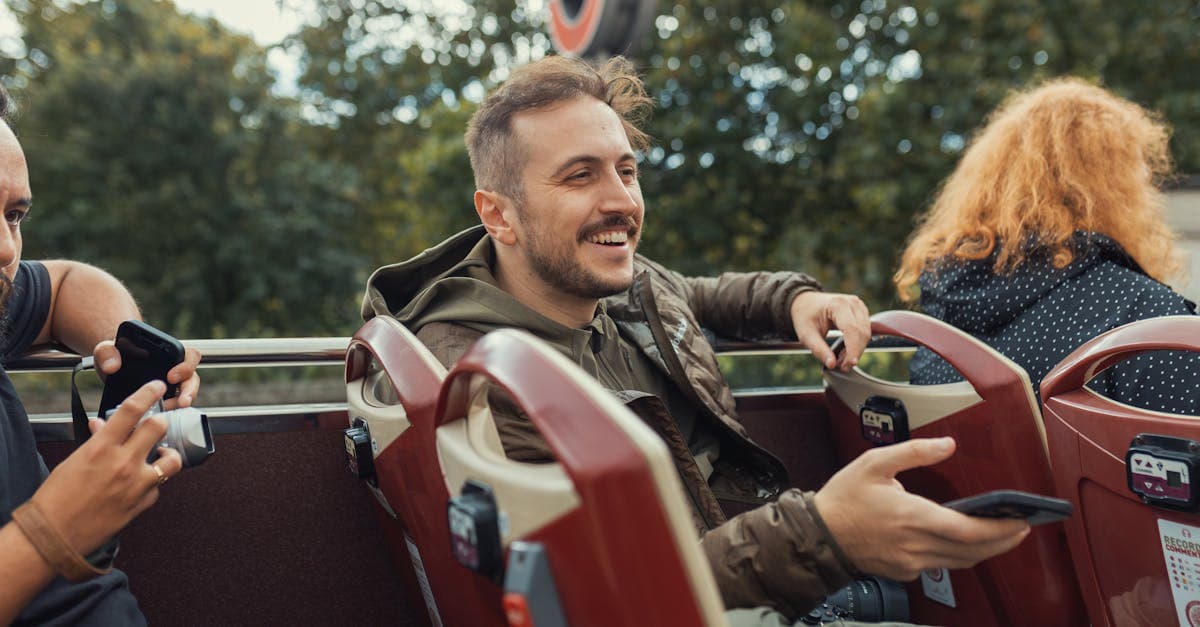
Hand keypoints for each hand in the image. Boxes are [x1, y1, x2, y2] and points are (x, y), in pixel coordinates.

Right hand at [30, 381, 181, 555]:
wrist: (54, 536)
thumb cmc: (56, 498)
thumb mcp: (73, 461)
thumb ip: (96, 441)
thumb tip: (103, 425)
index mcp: (101, 448)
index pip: (132, 410)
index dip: (149, 393)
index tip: (157, 386)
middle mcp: (123, 463)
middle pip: (158, 428)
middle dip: (160, 422)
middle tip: (157, 425)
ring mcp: (136, 485)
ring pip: (172, 460)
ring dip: (168, 455)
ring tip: (159, 455)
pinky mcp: (142, 504)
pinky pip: (159, 488)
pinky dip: (152, 484)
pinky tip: (140, 485)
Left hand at [93, 340, 201, 407]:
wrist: (110, 365)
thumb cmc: (113, 353)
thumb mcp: (106, 348)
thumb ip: (107, 351)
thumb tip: (112, 366)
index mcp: (169, 351)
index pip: (190, 356)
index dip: (185, 366)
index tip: (171, 376)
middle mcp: (175, 368)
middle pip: (192, 378)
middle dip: (189, 391)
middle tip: (181, 401)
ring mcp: (171, 384)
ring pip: (186, 394)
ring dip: (180, 404)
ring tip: (169, 411)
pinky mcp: (163, 398)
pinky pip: (172, 405)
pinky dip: (167, 411)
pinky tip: (157, 416)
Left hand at [789, 291, 869, 371]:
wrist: (806, 302)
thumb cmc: (805, 316)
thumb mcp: (806, 334)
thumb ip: (819, 350)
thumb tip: (832, 364)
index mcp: (837, 304)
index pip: (852, 329)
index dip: (853, 349)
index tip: (850, 364)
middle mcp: (852, 303)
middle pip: (862, 332)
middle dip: (855, 352)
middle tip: (842, 366)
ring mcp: (859, 306)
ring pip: (866, 333)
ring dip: (857, 349)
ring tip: (841, 359)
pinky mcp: (862, 312)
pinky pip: (865, 331)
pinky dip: (858, 344)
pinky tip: (847, 352)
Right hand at [813, 437, 1030, 579]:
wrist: (819, 535)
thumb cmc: (844, 499)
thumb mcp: (874, 463)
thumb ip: (914, 452)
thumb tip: (947, 444)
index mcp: (911, 516)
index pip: (968, 531)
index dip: (1000, 530)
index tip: (1020, 521)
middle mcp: (915, 545)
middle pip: (973, 551)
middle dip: (1003, 541)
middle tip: (1021, 528)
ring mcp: (911, 562)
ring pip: (961, 562)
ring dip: (985, 550)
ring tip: (1001, 535)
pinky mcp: (905, 571)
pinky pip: (942, 565)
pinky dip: (960, 555)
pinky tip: (964, 541)